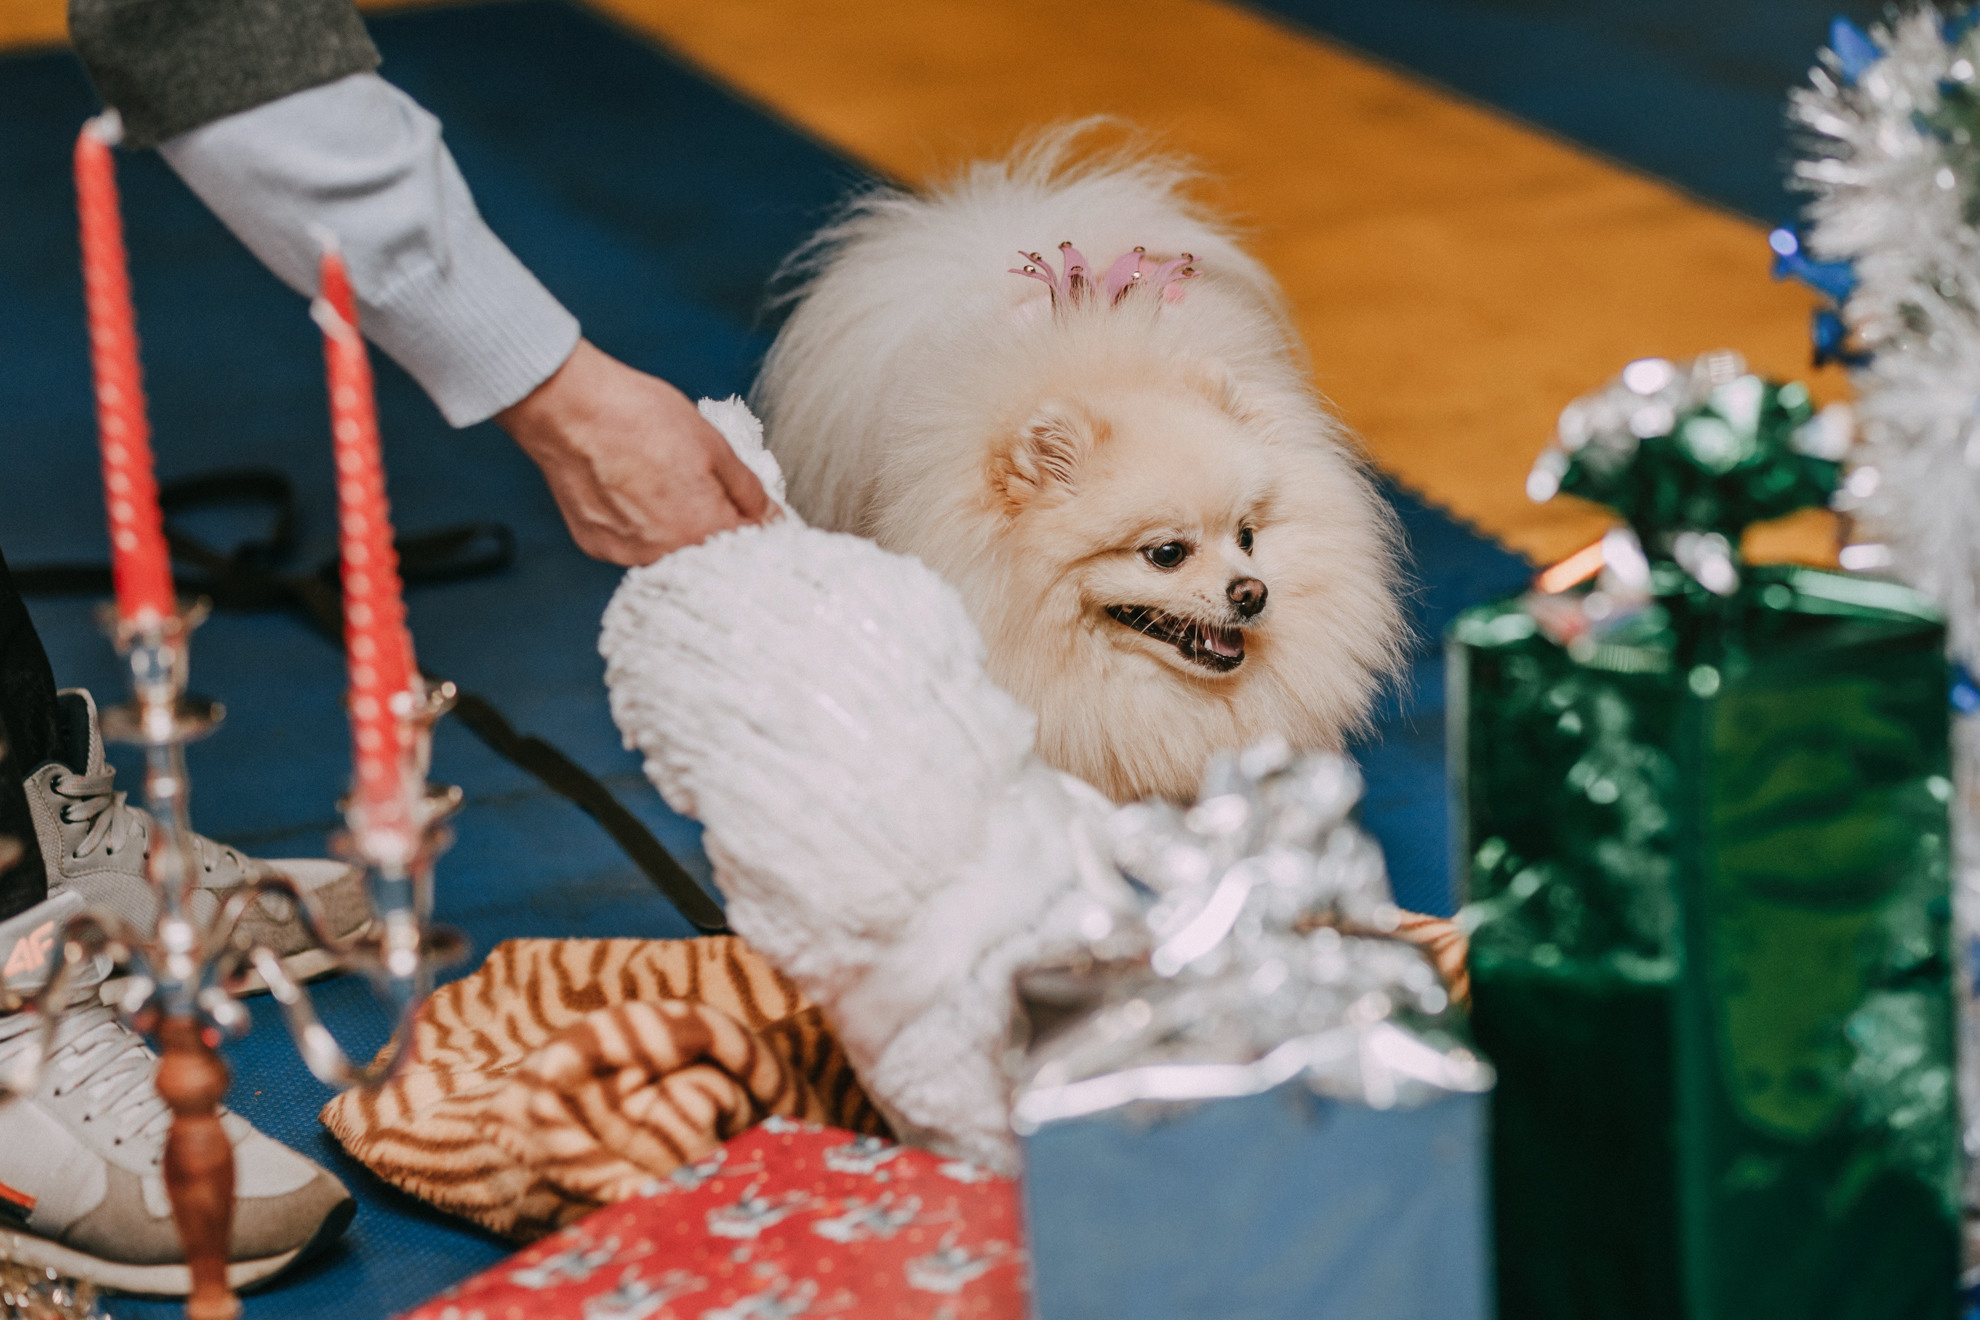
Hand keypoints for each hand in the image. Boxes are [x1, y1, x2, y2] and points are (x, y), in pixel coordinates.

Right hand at [497, 339, 772, 564]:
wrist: (571, 409)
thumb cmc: (637, 417)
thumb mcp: (713, 444)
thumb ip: (747, 489)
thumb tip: (770, 514)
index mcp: (703, 528)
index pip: (748, 546)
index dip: (753, 524)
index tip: (753, 512)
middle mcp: (665, 552)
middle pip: (706, 551)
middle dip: (712, 524)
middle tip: (696, 485)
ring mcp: (627, 553)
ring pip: (669, 549)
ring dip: (674, 527)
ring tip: (660, 482)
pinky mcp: (598, 546)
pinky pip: (633, 543)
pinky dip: (639, 525)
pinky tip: (633, 491)